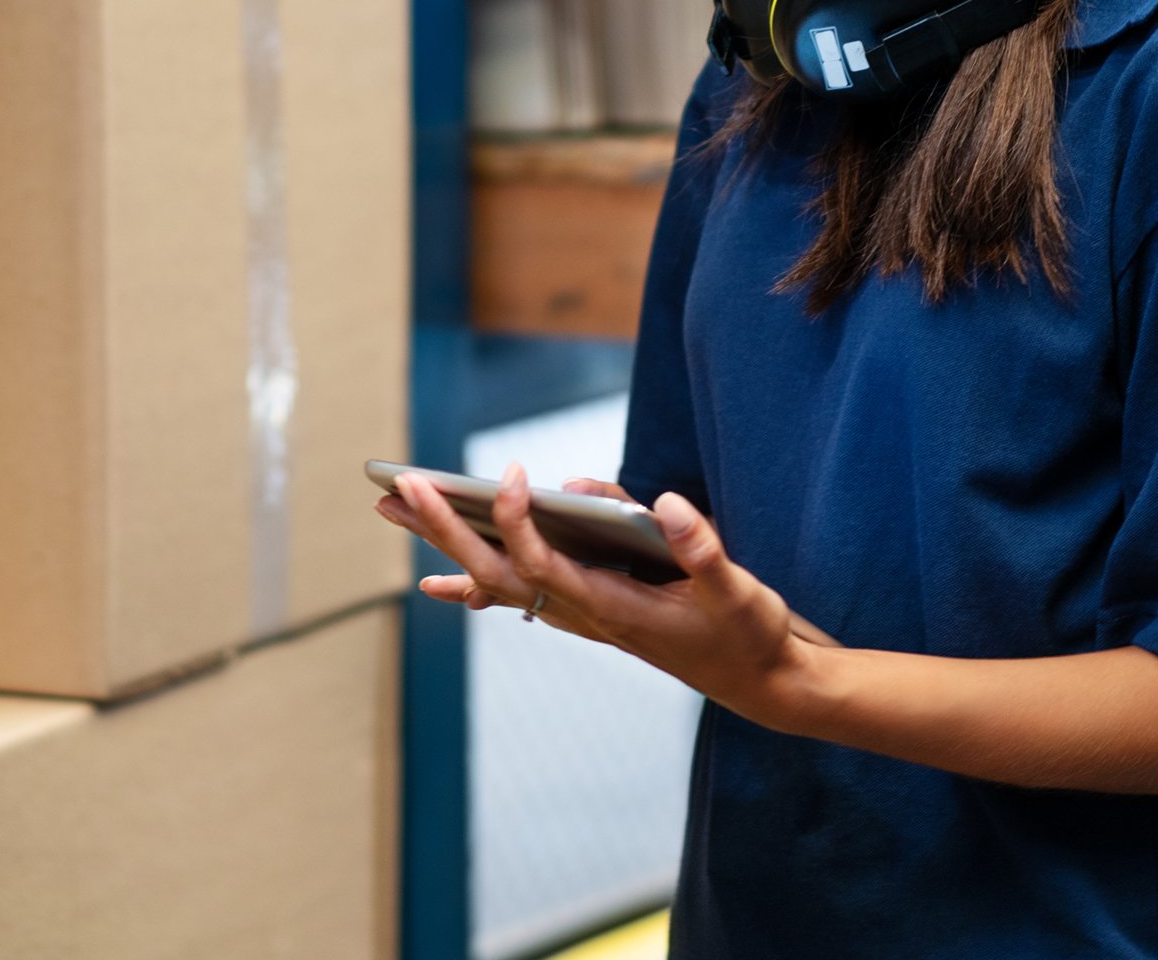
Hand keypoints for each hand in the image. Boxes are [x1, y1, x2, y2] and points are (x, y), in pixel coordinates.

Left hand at [374, 464, 820, 728]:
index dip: (521, 520)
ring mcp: (583, 616)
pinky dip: (475, 586)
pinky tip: (442, 582)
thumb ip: (701, 548)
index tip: (516, 474)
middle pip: (496, 571)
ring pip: (498, 580)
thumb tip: (664, 502)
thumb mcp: (739, 590)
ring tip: (396, 510)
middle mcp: (586, 615)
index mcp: (614, 609)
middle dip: (446, 527)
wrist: (761, 682)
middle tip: (399, 486)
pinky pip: (519, 596)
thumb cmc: (750, 634)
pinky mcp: (591, 612)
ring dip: (446, 543)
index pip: (543, 564)